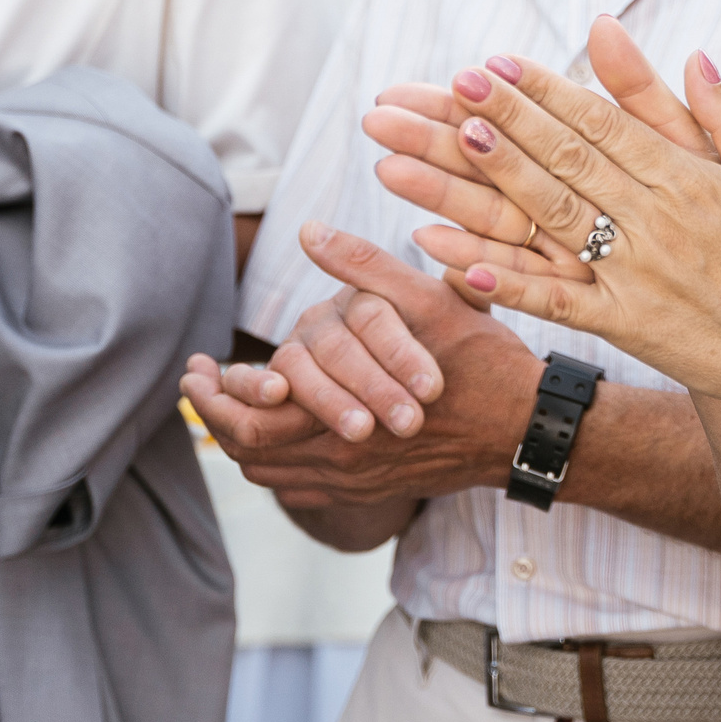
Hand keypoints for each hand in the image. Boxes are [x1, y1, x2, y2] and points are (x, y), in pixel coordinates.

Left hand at [181, 223, 543, 507]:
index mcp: (343, 415)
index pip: (249, 418)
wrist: (527, 426)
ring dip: (240, 439)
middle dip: (215, 414)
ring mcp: (355, 481)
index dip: (212, 394)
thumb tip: (310, 231)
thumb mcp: (429, 302)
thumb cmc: (482, 362)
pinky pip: (301, 488)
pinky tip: (276, 434)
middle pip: (248, 451)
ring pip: (270, 473)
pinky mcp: (371, 490)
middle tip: (197, 383)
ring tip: (227, 404)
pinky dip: (275, 464)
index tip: (193, 368)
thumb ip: (365, 267)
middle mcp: (342, 459)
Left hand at [427, 16, 720, 411]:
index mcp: (690, 178)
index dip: (549, 89)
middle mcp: (658, 221)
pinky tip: (455, 264)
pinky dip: (507, 283)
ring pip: (555, 217)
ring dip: (502, 178)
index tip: (501, 60)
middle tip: (458, 82)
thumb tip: (693, 52)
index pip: (605, 121)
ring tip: (455, 140)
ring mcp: (638, 275)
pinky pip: (556, 302)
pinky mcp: (626, 326)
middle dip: (511, 117)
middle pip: (570, 158)